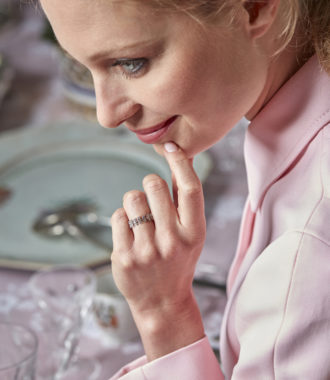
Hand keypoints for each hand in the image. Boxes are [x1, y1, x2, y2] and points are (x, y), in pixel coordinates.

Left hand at [110, 142, 205, 357]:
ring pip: (132, 197)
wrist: (162, 302)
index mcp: (194, 232)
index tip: (170, 147)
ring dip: (134, 203)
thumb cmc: (178, 261)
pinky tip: (131, 236)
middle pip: (154, 184)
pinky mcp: (124, 257)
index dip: (180, 162)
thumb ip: (185, 201)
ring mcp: (147, 250)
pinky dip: (122, 219)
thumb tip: (179, 159)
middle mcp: (172, 241)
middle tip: (153, 202)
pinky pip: (117, 216)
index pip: (190, 188)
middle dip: (151, 185)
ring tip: (141, 221)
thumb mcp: (192, 235)